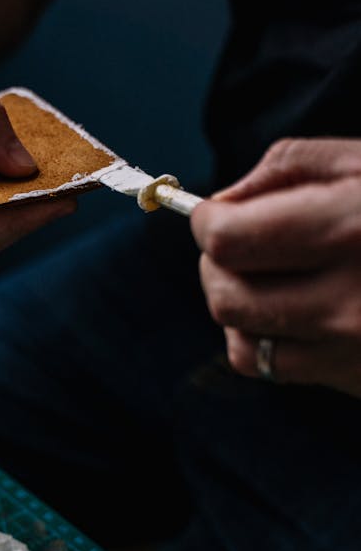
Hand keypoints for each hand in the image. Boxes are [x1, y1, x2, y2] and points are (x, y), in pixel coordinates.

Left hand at [190, 137, 360, 397]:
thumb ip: (286, 169)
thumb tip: (222, 202)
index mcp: (355, 227)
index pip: (228, 240)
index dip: (206, 223)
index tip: (214, 213)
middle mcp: (351, 299)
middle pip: (225, 296)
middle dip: (215, 265)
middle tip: (235, 242)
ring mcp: (356, 350)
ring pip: (241, 342)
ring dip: (235, 304)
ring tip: (264, 276)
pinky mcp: (358, 380)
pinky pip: (275, 369)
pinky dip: (263, 339)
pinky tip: (290, 311)